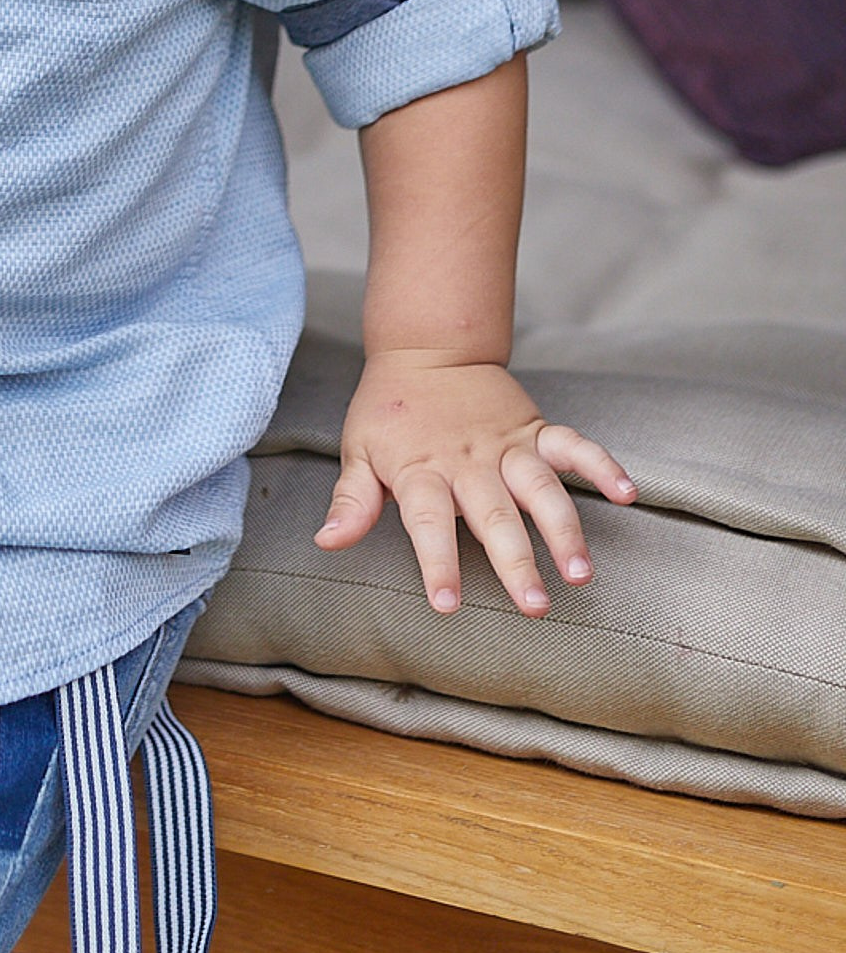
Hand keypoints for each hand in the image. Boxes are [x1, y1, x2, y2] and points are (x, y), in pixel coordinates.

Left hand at [316, 352, 635, 616]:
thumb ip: (351, 501)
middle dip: (515, 561)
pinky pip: (573, 445)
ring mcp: (506, 444)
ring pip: (541, 487)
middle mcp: (467, 461)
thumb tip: (326, 543)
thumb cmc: (388, 410)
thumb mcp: (359, 451)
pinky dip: (601, 465)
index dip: (437, 564)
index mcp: (420, 470)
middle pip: (493, 514)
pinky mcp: (534, 428)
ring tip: (580, 571)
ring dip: (562, 528)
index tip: (448, 605)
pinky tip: (627, 493)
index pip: (428, 523)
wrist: (424, 347)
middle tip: (535, 605)